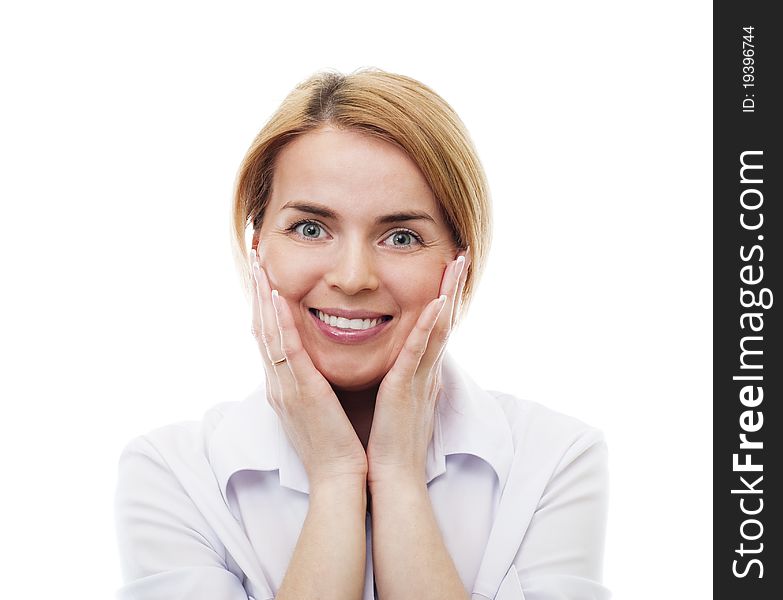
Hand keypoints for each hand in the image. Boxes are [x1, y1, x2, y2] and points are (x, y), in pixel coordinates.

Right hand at [249, 250, 367, 490]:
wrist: (339, 478)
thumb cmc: (335, 443)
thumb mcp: (318, 406)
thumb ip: (312, 380)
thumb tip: (314, 361)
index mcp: (282, 384)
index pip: (268, 334)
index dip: (262, 301)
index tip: (262, 271)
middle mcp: (277, 381)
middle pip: (260, 325)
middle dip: (256, 288)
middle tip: (252, 253)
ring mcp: (284, 386)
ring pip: (267, 331)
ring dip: (262, 294)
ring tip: (258, 262)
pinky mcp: (300, 391)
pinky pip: (287, 350)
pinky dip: (280, 321)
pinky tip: (277, 296)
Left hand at [365, 249, 469, 486]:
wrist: (389, 477)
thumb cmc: (388, 442)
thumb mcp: (395, 401)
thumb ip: (399, 379)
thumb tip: (398, 365)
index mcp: (419, 373)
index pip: (434, 328)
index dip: (444, 298)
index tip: (449, 271)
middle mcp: (425, 371)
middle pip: (444, 320)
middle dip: (453, 287)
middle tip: (462, 255)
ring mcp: (419, 378)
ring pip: (438, 328)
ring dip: (448, 294)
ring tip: (457, 265)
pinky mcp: (406, 388)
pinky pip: (418, 352)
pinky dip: (429, 327)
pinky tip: (437, 303)